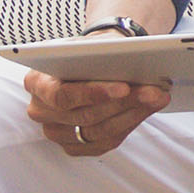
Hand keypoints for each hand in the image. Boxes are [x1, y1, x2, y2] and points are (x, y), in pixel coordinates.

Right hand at [23, 67, 169, 156]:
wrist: (88, 62)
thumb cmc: (87, 53)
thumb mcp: (87, 45)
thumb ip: (98, 53)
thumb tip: (130, 59)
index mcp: (36, 82)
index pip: (62, 95)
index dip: (93, 94)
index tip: (124, 87)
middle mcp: (41, 111)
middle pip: (85, 115)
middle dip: (124, 103)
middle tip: (153, 91)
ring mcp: (56, 132)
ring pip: (98, 131)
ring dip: (133, 114)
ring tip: (157, 98)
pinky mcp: (74, 147)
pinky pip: (105, 142)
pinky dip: (129, 125)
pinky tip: (146, 110)